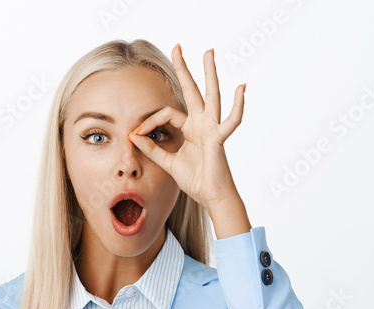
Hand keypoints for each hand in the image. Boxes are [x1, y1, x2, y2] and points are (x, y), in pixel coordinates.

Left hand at [128, 44, 244, 213]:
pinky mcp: (218, 138)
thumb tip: (132, 136)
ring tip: (208, 53)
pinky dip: (238, 105)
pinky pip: (231, 120)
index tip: (135, 134)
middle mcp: (201, 123)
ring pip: (211, 96)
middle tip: (177, 47)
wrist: (211, 196)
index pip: (167, 113)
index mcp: (190, 128)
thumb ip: (152, 149)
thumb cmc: (195, 180)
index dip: (149, 122)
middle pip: (192, 90)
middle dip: (184, 69)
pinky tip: (240, 88)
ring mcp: (212, 128)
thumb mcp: (168, 162)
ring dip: (210, 73)